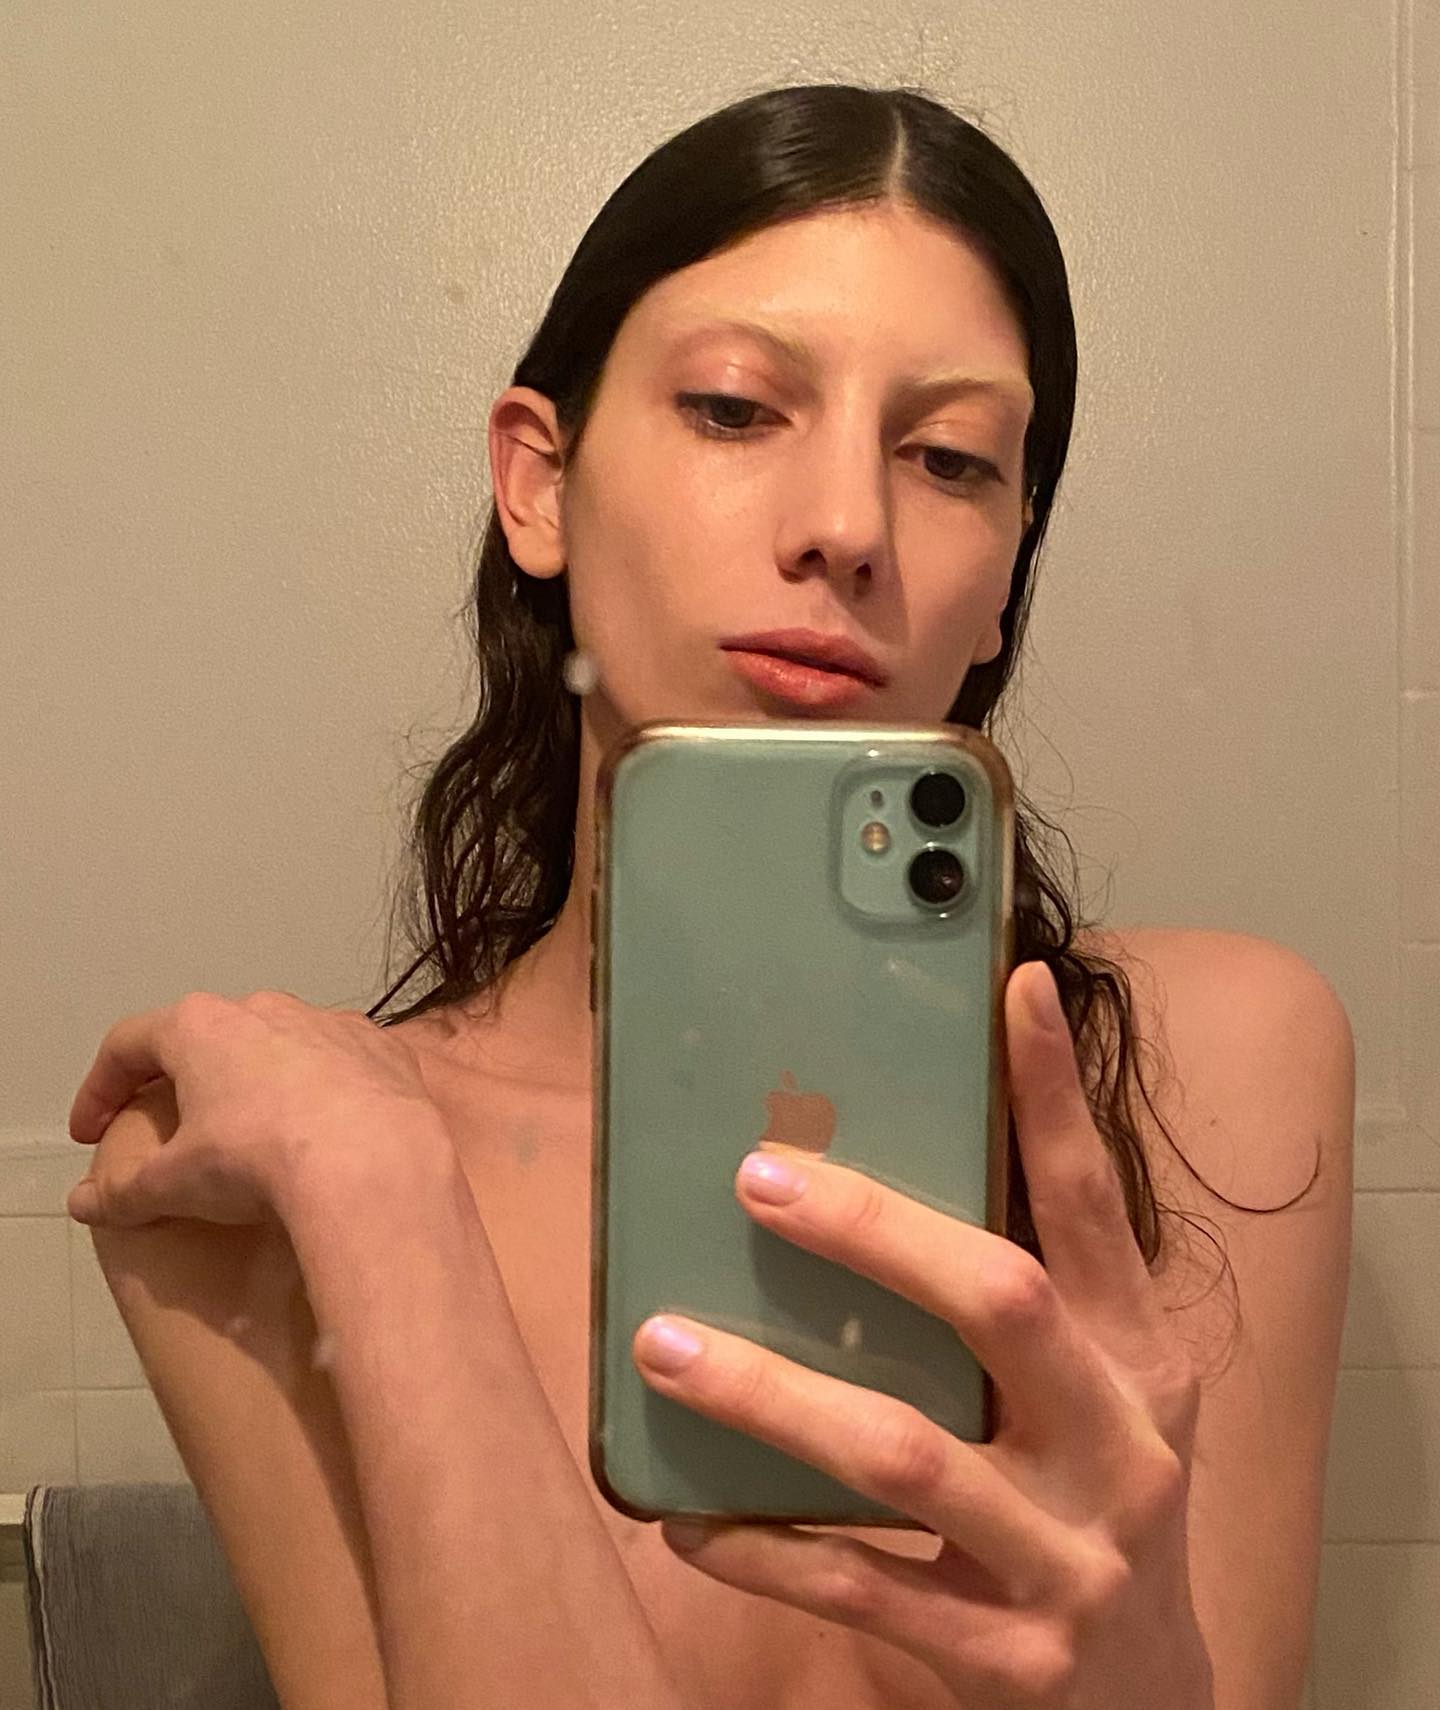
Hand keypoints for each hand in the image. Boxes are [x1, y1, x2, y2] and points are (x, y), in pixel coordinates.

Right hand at [65, 990, 444, 1228]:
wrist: (373, 1162)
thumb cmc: (259, 1160)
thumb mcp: (175, 1184)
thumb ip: (123, 1192)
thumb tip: (85, 1203)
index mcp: (201, 1027)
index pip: (128, 1045)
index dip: (100, 1089)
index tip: (90, 1132)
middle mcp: (266, 1009)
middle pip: (208, 1038)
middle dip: (184, 1079)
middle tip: (170, 1125)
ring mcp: (329, 1023)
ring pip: (280, 1046)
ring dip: (259, 1083)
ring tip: (252, 1132)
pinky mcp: (381, 1048)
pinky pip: (341, 1064)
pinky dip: (323, 1092)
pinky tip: (323, 1134)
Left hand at [631, 960, 1213, 1709]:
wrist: (1149, 1709)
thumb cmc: (1084, 1504)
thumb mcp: (1082, 1396)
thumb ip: (1005, 1307)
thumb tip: (861, 1186)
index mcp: (1140, 1359)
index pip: (1093, 1204)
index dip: (1054, 1096)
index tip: (1016, 985)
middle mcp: (1124, 1445)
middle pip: (1000, 1303)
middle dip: (875, 1231)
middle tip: (756, 1176)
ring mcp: (1072, 1559)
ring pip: (906, 1452)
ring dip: (771, 1395)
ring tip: (664, 1343)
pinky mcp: (1010, 1662)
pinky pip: (862, 1592)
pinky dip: (764, 1550)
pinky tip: (683, 1518)